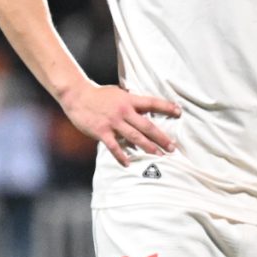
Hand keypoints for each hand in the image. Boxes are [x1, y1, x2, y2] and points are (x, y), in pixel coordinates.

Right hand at [62, 79, 178, 165]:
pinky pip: (114, 146)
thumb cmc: (98, 95)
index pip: (152, 103)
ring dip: (148, 147)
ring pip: (134, 137)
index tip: (179, 112)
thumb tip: (144, 108)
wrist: (77, 95)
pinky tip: (128, 163)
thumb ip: (130, 101)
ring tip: (159, 155)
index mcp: (128, 99)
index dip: (166, 107)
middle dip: (161, 137)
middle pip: (147, 125)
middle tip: (172, 147)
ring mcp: (113, 122)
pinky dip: (121, 156)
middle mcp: (123, 111)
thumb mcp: (117, 93)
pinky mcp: (102, 131)